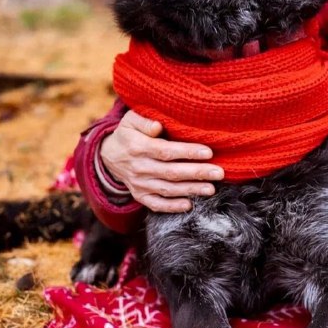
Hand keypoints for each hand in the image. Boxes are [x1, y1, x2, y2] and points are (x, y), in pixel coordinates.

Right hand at [100, 110, 223, 212]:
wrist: (108, 155)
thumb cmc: (127, 133)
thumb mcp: (130, 120)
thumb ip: (144, 121)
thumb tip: (157, 126)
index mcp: (138, 147)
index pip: (165, 151)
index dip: (187, 152)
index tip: (208, 152)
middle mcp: (139, 168)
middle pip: (171, 172)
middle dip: (197, 173)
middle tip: (219, 173)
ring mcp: (139, 184)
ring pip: (167, 189)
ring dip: (190, 190)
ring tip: (211, 188)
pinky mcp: (140, 195)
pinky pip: (156, 204)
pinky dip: (172, 207)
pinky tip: (189, 205)